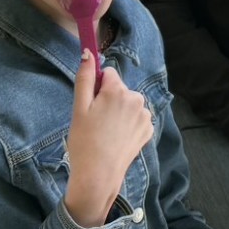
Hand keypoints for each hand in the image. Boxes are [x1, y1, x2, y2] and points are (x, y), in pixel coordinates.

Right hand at [64, 51, 152, 226]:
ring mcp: (145, 115)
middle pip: (120, 89)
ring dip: (119, 112)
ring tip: (106, 132)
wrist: (99, 174)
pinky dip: (128, 124)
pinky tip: (117, 138)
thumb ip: (84, 78)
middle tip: (96, 121)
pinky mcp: (149, 129)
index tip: (91, 103)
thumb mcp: (79, 108)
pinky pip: (136, 118)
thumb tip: (88, 53)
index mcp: (118, 91)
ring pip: (128, 104)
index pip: (108, 74)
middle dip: (108, 99)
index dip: (97, 87)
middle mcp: (137, 99)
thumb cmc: (84, 141)